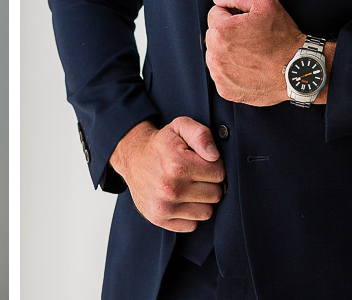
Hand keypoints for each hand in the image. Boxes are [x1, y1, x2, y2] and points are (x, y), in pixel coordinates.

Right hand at [109, 118, 225, 231]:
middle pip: (215, 194)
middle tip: (195, 174)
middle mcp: (170, 187)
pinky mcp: (159, 219)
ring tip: (188, 187)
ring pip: (206, 212)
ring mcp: (163, 206)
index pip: (219, 173)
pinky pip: (192, 225)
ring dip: (201, 200)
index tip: (201, 162)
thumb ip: (201, 134)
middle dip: (209, 183)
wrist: (132, 157)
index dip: (213, 166)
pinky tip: (181, 200)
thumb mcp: (180, 126)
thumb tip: (214, 156)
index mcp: (177, 163)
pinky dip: (190, 214)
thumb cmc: (161, 143)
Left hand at [206, 0, 302, 105]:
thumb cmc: (283, 37)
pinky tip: (250, 68)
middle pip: (213, 35)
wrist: (299, 70)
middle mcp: (214, 55)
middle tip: (253, 38)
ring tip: (252, 53)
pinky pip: (222, 74)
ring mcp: (219, 75)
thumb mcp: (266, 3)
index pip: (215, 14)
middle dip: (229, 33)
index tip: (249, 22)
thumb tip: (218, 0)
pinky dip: (232, 70)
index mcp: (220, 32)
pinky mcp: (226, 90)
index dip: (233, 14)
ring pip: (216, 55)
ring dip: (228, 51)